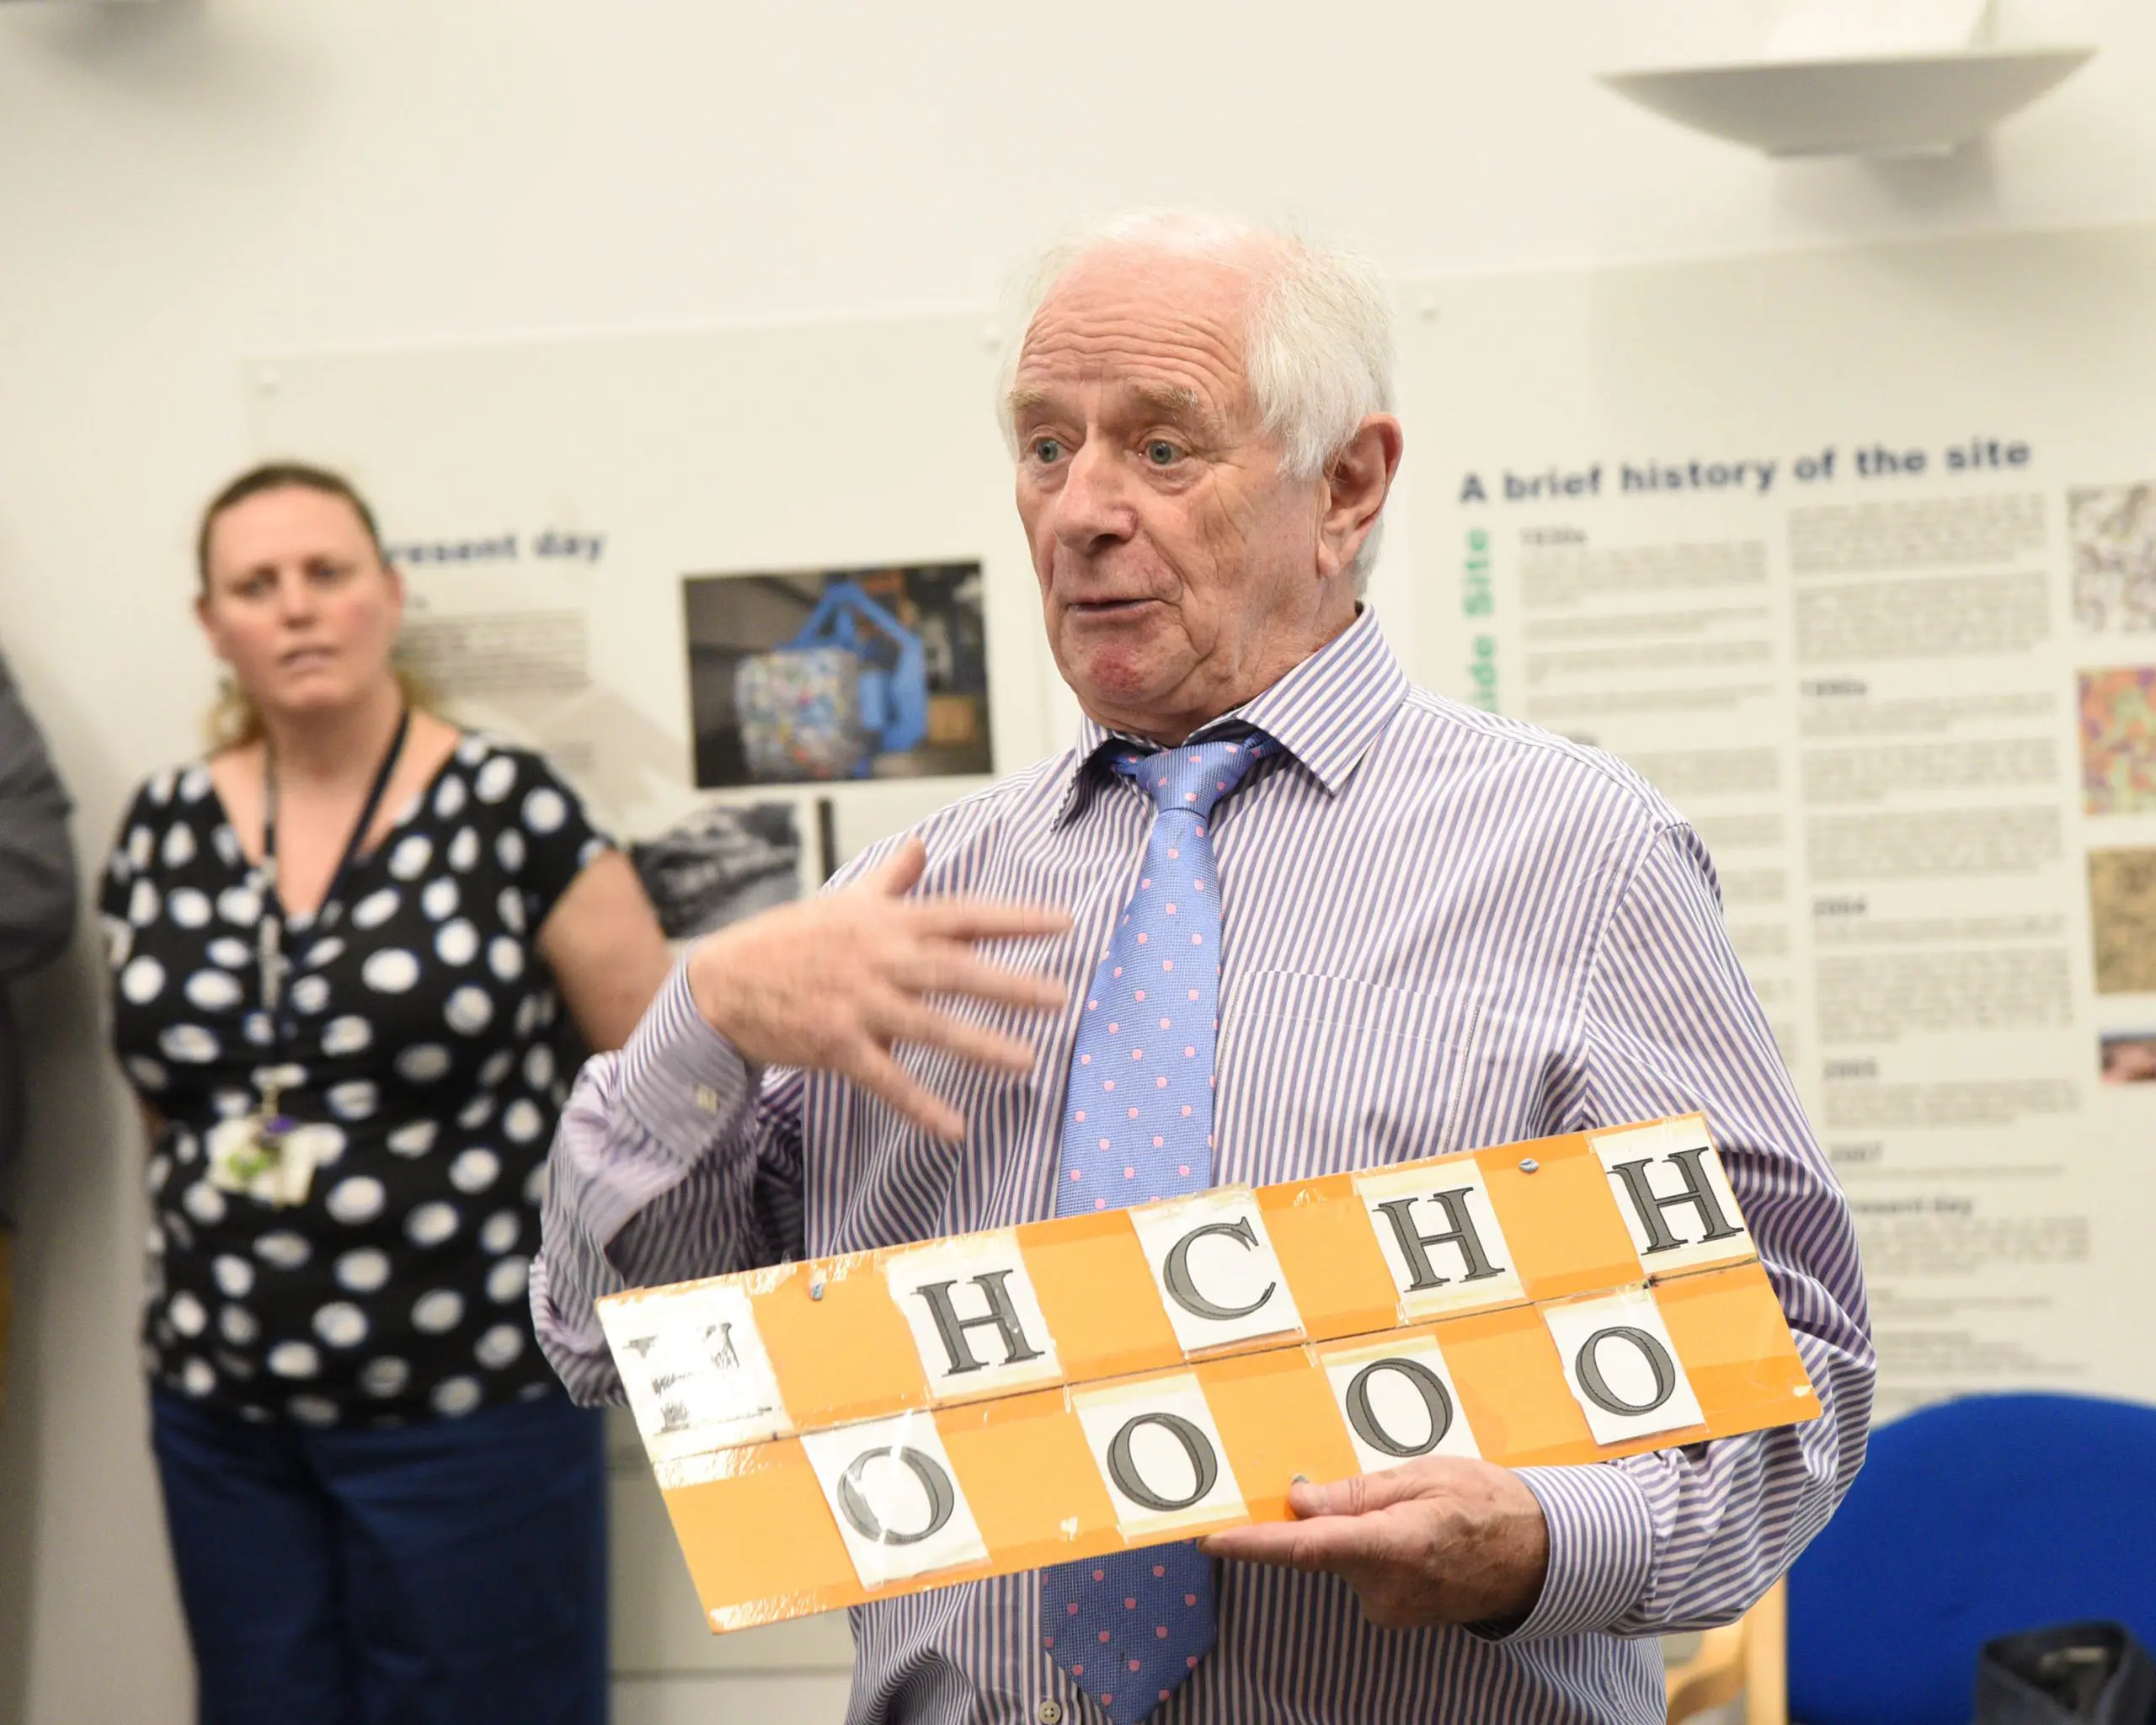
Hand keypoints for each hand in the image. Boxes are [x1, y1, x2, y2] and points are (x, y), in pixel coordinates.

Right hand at [686, 836, 1070, 1140]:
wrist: (724, 982)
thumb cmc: (792, 940)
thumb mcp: (844, 903)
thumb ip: (892, 880)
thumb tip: (921, 846)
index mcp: (887, 920)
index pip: (963, 913)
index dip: (1014, 918)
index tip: (1064, 922)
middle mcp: (878, 958)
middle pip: (954, 969)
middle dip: (1009, 983)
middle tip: (1060, 996)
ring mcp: (857, 1003)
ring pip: (929, 1025)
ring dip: (979, 1044)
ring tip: (1026, 1061)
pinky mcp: (837, 1045)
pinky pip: (886, 1080)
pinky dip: (920, 1105)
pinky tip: (955, 1129)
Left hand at [1198, 1458, 1548, 1629]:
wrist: (1542, 1556)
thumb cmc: (1488, 1504)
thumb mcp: (1425, 1476)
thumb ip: (1356, 1493)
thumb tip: (1298, 1499)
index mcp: (1395, 1544)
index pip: (1307, 1547)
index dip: (1253, 1543)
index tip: (1210, 1536)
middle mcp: (1387, 1587)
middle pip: (1322, 1547)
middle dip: (1326, 1514)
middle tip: (1380, 1489)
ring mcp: (1391, 1608)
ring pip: (1342, 1557)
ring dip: (1356, 1531)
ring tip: (1414, 1511)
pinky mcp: (1394, 1615)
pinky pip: (1361, 1572)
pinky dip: (1371, 1549)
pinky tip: (1413, 1535)